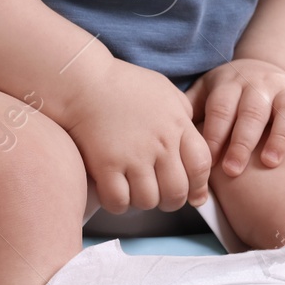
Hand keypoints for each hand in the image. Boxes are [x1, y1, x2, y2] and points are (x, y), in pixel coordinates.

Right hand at [66, 58, 210, 213]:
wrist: (82, 81)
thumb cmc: (124, 84)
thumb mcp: (165, 92)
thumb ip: (184, 115)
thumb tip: (196, 138)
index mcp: (178, 125)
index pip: (201, 166)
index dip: (198, 185)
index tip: (191, 191)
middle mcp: (160, 143)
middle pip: (177, 192)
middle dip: (171, 201)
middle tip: (160, 196)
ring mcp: (133, 155)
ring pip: (148, 201)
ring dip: (143, 202)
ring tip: (134, 190)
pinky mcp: (105, 164)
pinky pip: (119, 201)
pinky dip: (118, 203)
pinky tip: (114, 191)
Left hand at [188, 59, 284, 176]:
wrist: (263, 70)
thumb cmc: (228, 94)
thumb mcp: (205, 94)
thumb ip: (189, 111)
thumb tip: (168, 138)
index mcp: (230, 84)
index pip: (221, 108)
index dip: (214, 134)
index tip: (207, 161)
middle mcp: (259, 85)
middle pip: (252, 110)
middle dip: (243, 140)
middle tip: (233, 169)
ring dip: (280, 135)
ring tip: (271, 162)